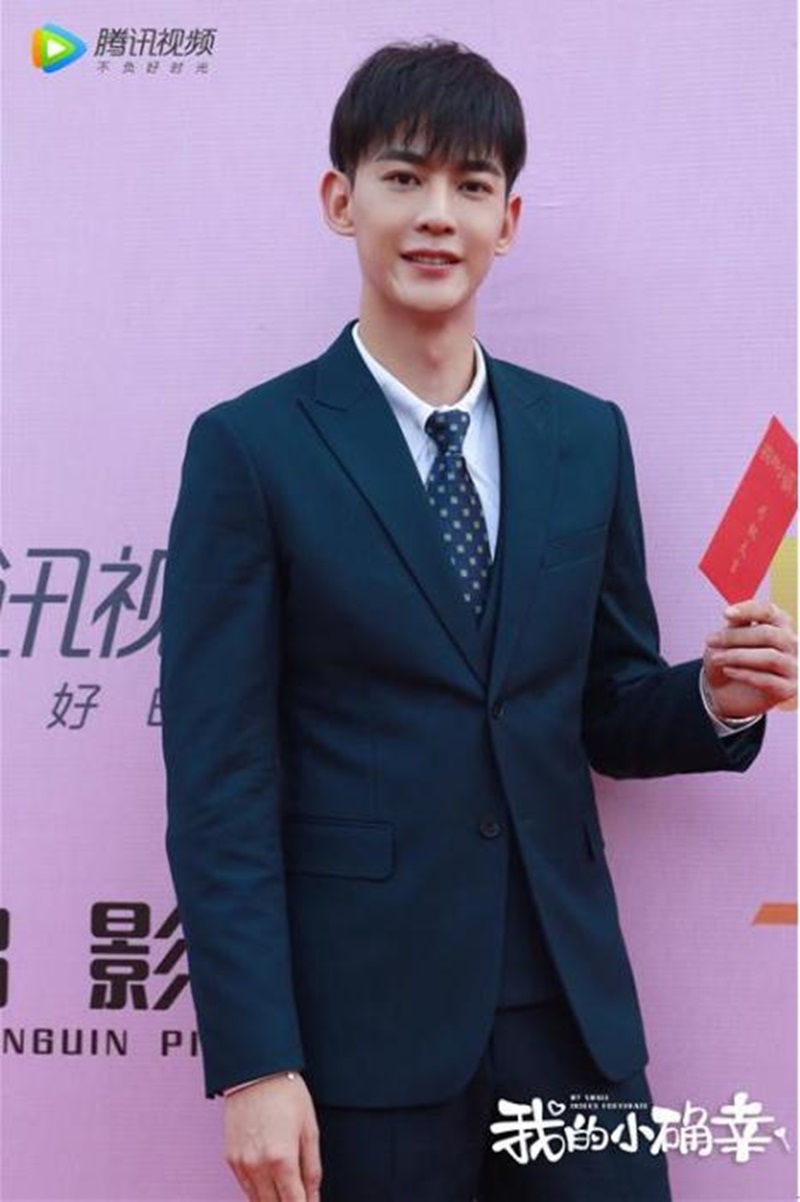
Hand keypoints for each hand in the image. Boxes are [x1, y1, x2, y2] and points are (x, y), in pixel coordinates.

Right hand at [224, 1074, 321, 1200]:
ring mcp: (241, 1164)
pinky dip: (258, 1191)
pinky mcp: (230, 1158)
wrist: (256, 1071)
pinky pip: (245, 1187)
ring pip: (257, 1201)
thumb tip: (313, 1197)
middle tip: (299, 1197)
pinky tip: (270, 1184)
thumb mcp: (309, 1130)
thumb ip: (312, 1169)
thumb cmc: (286, 1094)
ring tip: (286, 1191)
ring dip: (273, 1201)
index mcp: (282, 1159)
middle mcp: (258, 1166)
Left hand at [703, 599, 796, 718]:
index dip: (749, 610)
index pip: (769, 612)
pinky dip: (744, 674)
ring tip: (716, 658)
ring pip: (770, 657)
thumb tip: (735, 616)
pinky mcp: (790, 689)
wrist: (727, 693)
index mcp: (780, 626)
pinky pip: (768, 680)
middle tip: (710, 641)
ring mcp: (794, 667)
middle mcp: (792, 644)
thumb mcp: (729, 640)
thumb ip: (736, 627)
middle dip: (735, 637)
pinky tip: (727, 670)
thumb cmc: (730, 659)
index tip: (725, 614)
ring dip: (738, 656)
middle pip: (768, 634)